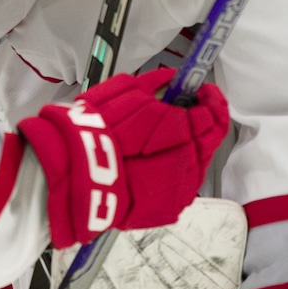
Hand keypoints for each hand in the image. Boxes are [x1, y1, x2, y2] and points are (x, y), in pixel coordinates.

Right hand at [18, 69, 229, 247]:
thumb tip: (174, 78)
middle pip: (209, 141)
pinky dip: (172, 173)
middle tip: (180, 113)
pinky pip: (180, 186)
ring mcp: (181, 190)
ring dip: (186, 150)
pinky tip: (151, 166)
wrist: (72, 176)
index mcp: (181, 131)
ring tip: (159, 143)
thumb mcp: (125, 92)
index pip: (214, 116)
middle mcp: (189, 163)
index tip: (201, 91)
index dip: (211, 101)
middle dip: (199, 125)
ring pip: (196, 165)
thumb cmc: (97, 129)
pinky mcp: (168, 210)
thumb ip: (156, 83)